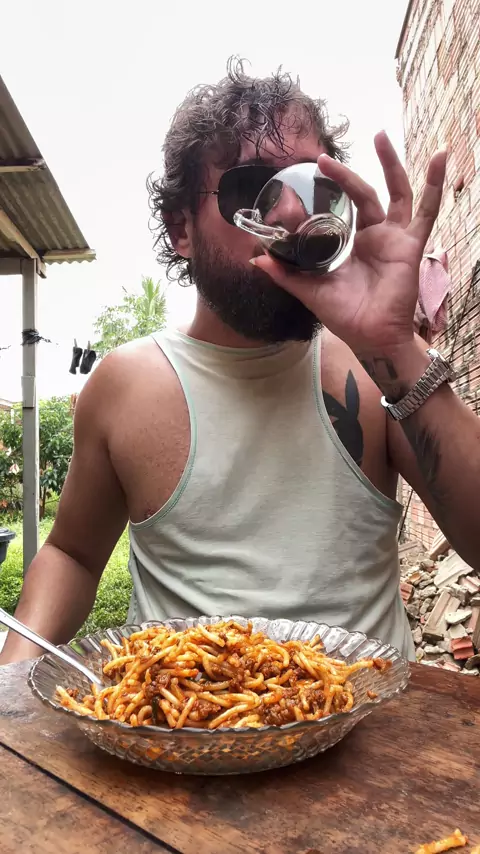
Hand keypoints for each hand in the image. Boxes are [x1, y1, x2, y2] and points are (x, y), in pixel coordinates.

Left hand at [251, 132, 446, 354]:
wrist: (369, 337)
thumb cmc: (346, 316)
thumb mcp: (309, 289)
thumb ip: (286, 272)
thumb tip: (255, 259)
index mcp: (356, 243)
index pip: (344, 208)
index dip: (330, 192)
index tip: (310, 175)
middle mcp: (377, 236)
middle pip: (366, 193)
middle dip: (347, 174)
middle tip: (324, 157)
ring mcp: (395, 238)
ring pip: (397, 192)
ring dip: (391, 163)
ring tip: (380, 135)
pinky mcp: (410, 245)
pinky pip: (427, 211)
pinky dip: (434, 184)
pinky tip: (438, 157)